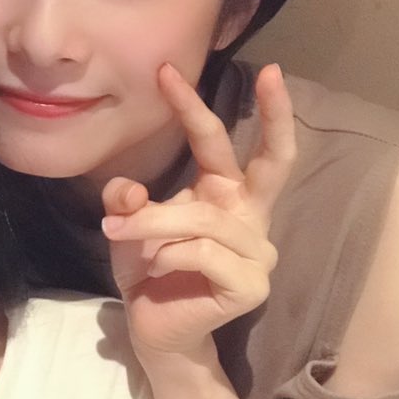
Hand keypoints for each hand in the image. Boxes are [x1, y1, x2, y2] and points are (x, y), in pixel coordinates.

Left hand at [101, 63, 295, 355]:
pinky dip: (169, 255)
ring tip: (121, 235)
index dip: (193, 106)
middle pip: (275, 162)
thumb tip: (130, 189)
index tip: (167, 70)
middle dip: (277, 115)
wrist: (155, 329)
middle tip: (272, 73)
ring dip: (153, 224)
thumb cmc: (149, 271)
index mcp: (225, 194)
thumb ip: (127, 200)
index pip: (218, 142)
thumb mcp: (128, 226)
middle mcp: (250, 217)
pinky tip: (156, 268)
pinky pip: (204, 253)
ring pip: (203, 218)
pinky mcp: (252, 284)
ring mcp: (258, 252)